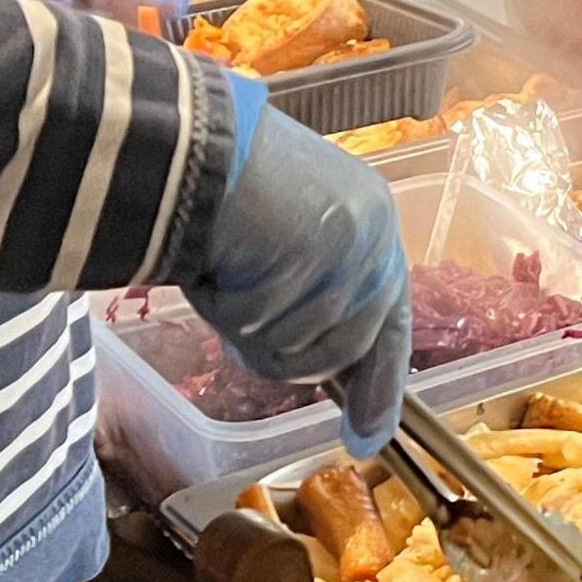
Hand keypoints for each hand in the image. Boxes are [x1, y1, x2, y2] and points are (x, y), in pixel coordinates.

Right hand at [181, 74, 410, 454]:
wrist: (193, 142)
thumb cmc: (220, 193)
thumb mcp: (281, 251)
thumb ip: (310, 304)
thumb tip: (327, 382)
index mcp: (371, 224)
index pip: (388, 326)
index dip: (378, 388)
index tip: (368, 439)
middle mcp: (375, 236)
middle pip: (341, 348)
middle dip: (284, 349)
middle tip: (237, 312)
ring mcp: (354, 246)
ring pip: (305, 347)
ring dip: (253, 330)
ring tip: (226, 273)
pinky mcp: (322, 256)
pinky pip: (269, 327)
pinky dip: (231, 310)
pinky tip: (219, 262)